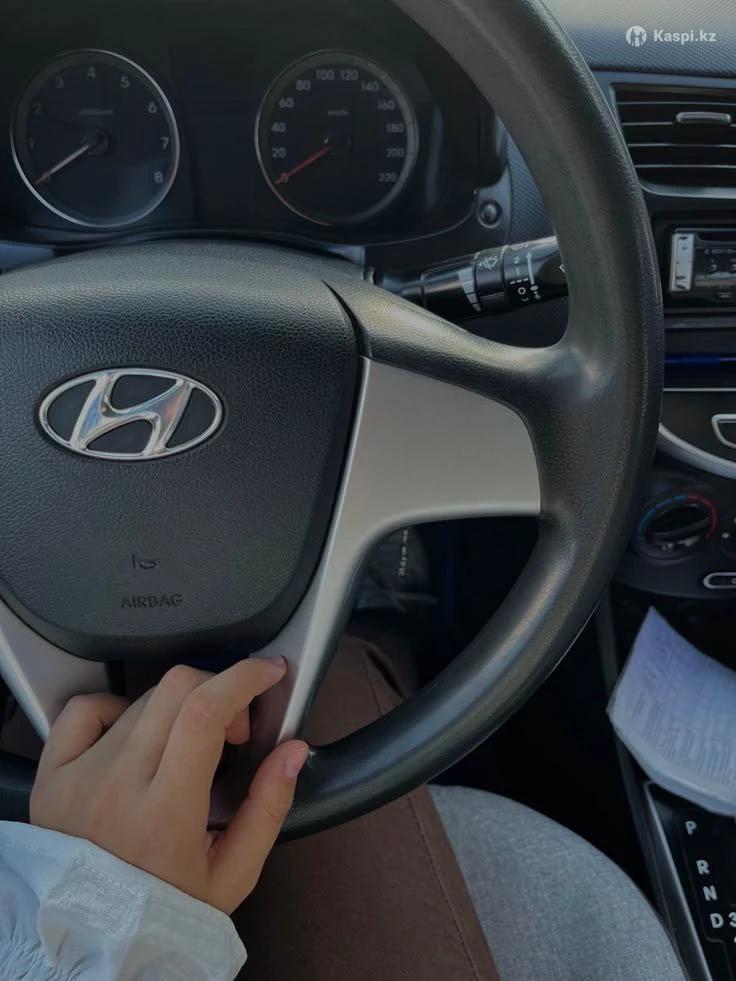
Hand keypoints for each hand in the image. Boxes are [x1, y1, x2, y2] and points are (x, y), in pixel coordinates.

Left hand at [30, 658, 308, 913]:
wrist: (95, 942)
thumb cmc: (168, 908)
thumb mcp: (234, 874)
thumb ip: (269, 808)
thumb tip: (293, 749)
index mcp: (165, 812)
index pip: (204, 712)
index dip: (243, 678)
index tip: (268, 672)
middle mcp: (116, 785)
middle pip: (175, 690)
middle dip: (220, 689)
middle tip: (233, 729)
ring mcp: (78, 776)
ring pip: (141, 700)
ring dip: (178, 710)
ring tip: (186, 749)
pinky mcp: (52, 776)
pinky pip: (84, 708)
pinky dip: (117, 707)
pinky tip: (135, 735)